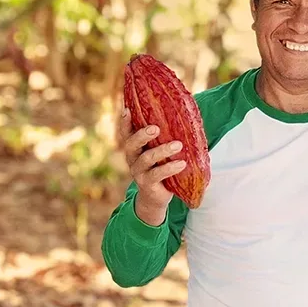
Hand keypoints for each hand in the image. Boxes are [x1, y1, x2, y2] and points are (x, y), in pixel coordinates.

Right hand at [115, 107, 186, 225]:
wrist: (157, 196)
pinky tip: (182, 164)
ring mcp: (138, 172)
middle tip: (156, 128)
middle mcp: (132, 158)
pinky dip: (170, 168)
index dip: (125, 122)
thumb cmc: (161, 166)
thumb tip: (183, 114)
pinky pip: (157, 174)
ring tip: (178, 145)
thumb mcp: (161, 151)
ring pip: (146, 159)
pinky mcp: (147, 184)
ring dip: (162, 150)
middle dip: (142, 135)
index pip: (126, 133)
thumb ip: (164, 137)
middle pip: (131, 144)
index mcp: (134, 147)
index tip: (127, 110)